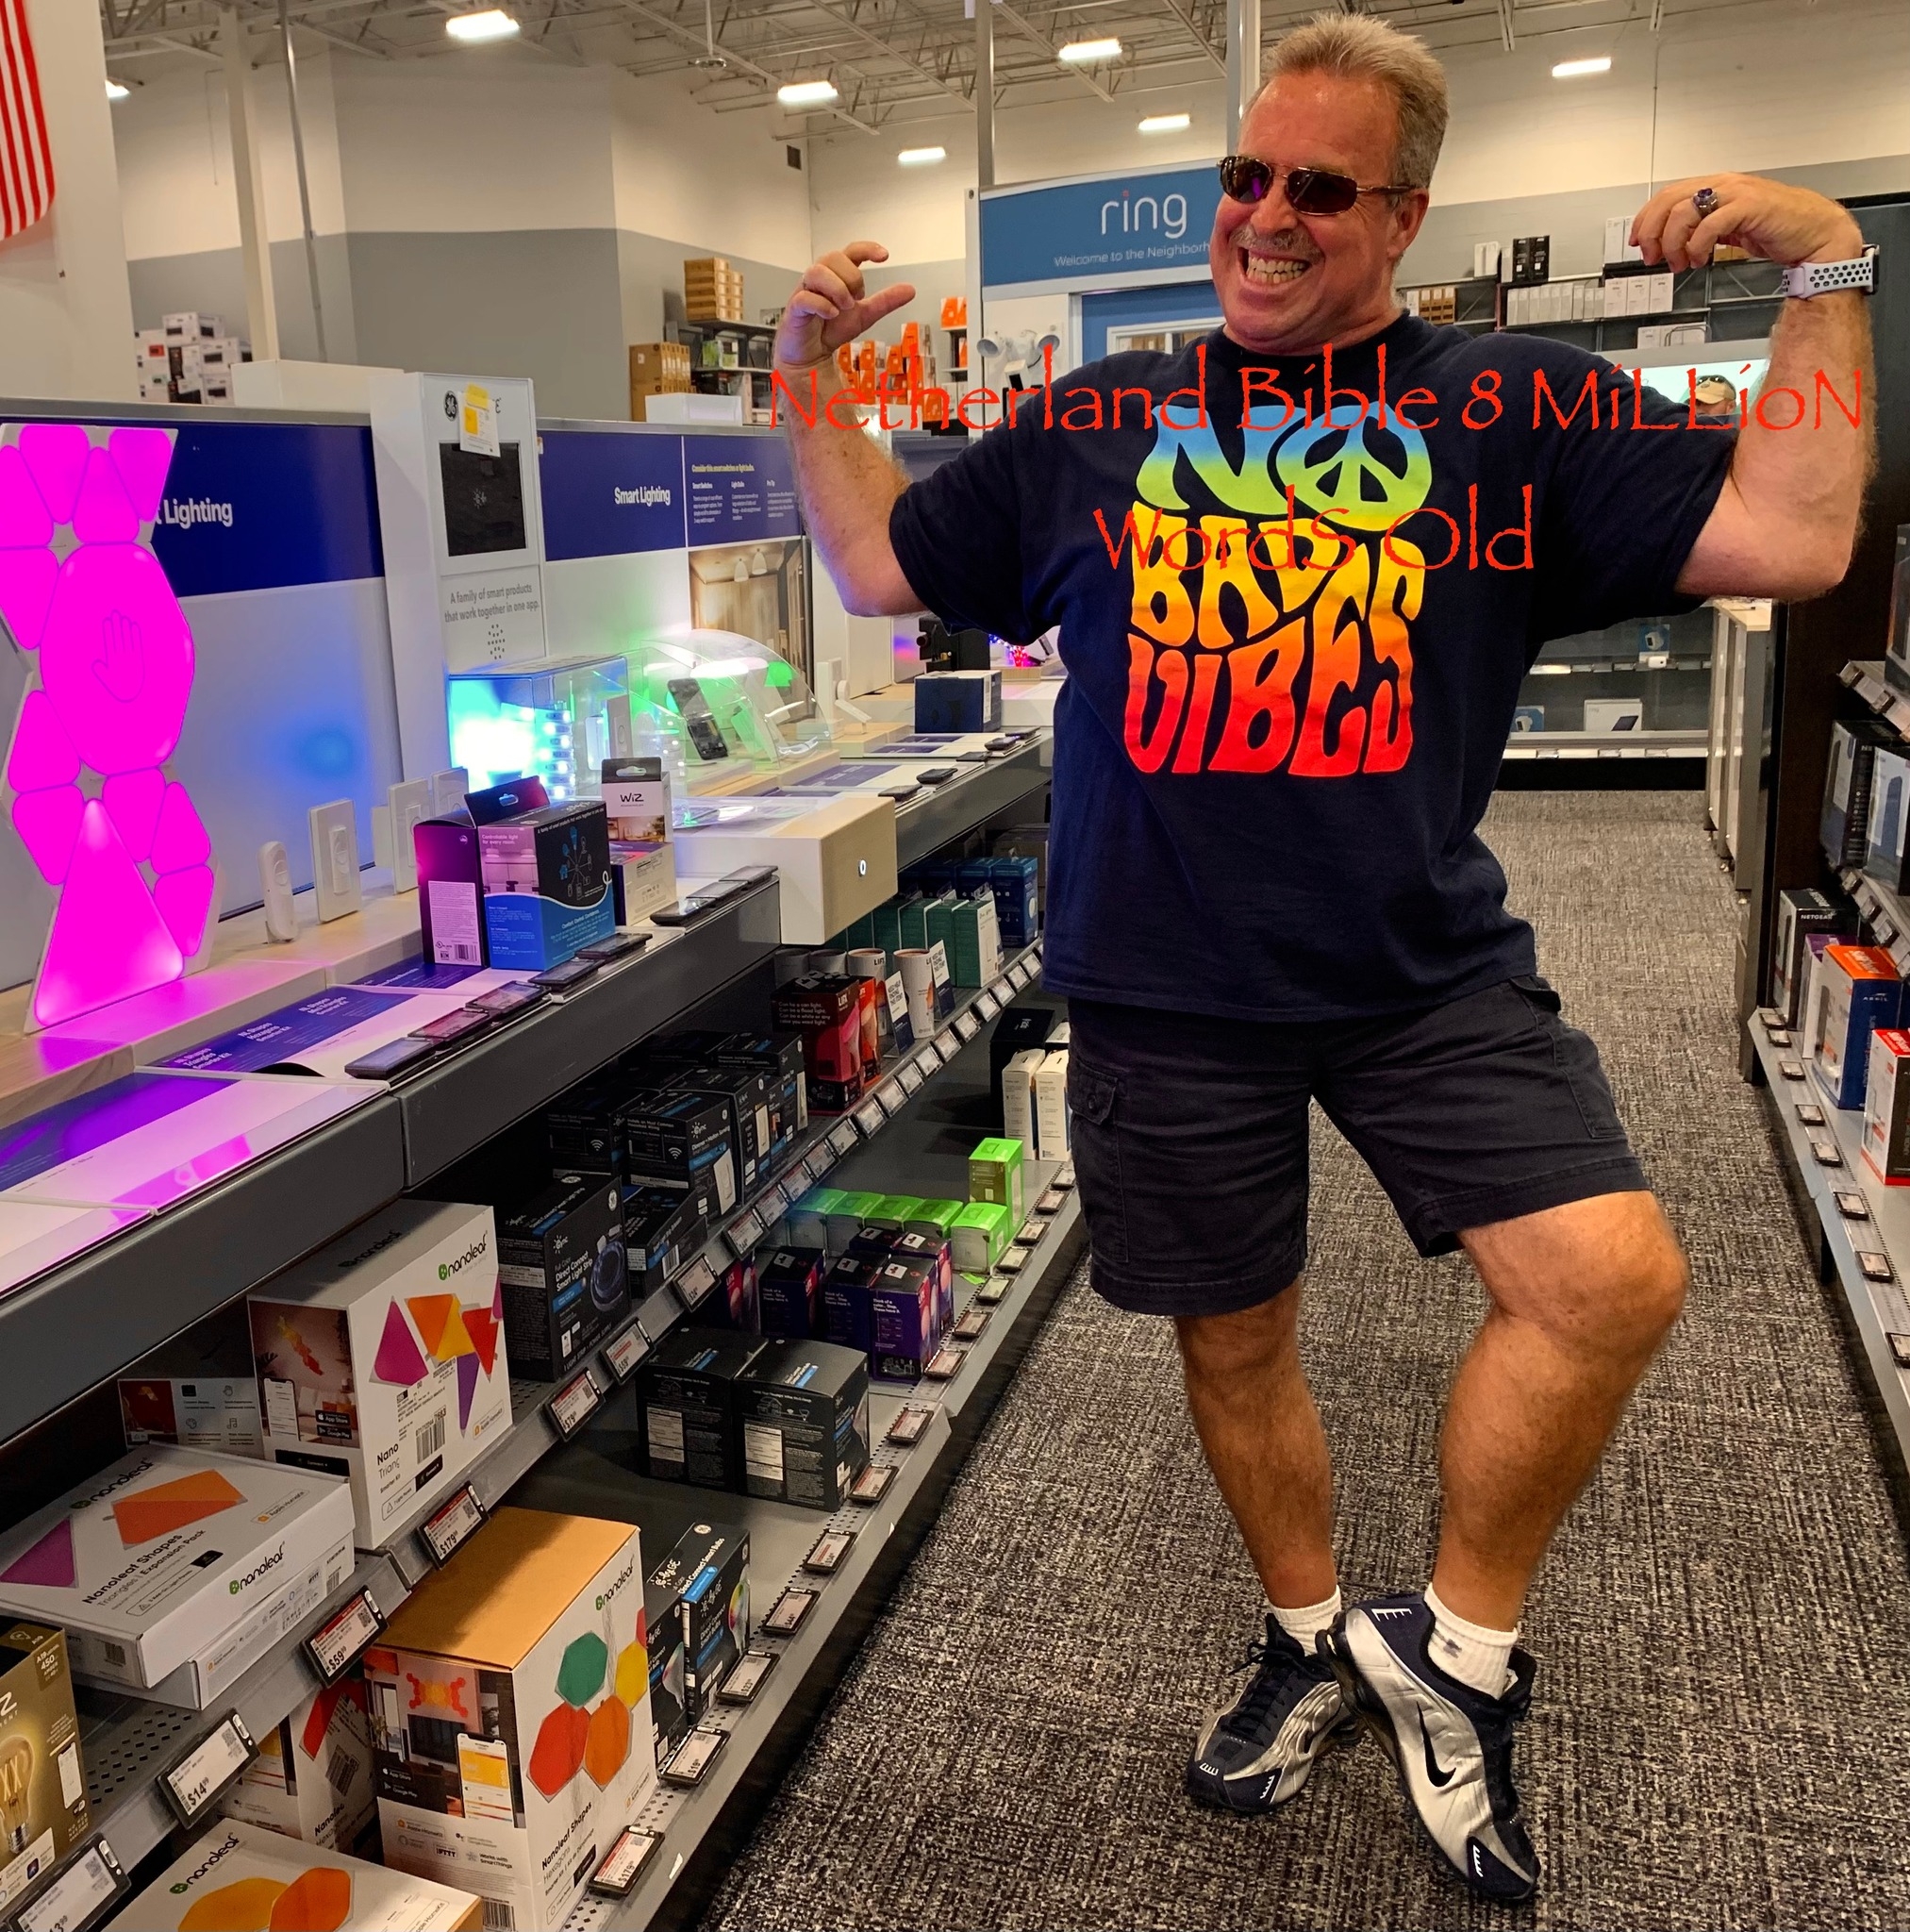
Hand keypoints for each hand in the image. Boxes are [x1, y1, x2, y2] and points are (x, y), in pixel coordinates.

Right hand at [774, 240, 915, 372]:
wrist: (811, 355)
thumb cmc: (831, 329)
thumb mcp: (865, 315)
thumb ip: (885, 302)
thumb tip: (910, 289)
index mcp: (836, 275)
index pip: (851, 251)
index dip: (867, 248)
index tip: (884, 256)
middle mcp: (820, 278)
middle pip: (834, 257)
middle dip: (852, 276)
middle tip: (857, 298)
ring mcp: (805, 291)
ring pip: (816, 271)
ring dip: (837, 288)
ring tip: (845, 306)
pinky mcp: (794, 308)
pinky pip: (805, 298)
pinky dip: (822, 305)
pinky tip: (832, 314)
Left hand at [1631, 173, 1862, 271]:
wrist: (1814, 232)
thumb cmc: (1775, 228)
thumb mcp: (1728, 228)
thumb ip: (1702, 229)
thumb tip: (1673, 244)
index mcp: (1717, 186)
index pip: (1667, 196)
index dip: (1646, 219)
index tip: (1638, 241)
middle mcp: (1724, 184)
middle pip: (1669, 201)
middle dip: (1653, 233)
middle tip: (1653, 257)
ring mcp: (1737, 193)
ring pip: (1684, 212)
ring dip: (1674, 244)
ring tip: (1681, 263)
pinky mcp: (1750, 207)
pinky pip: (1709, 225)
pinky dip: (1697, 246)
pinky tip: (1701, 260)